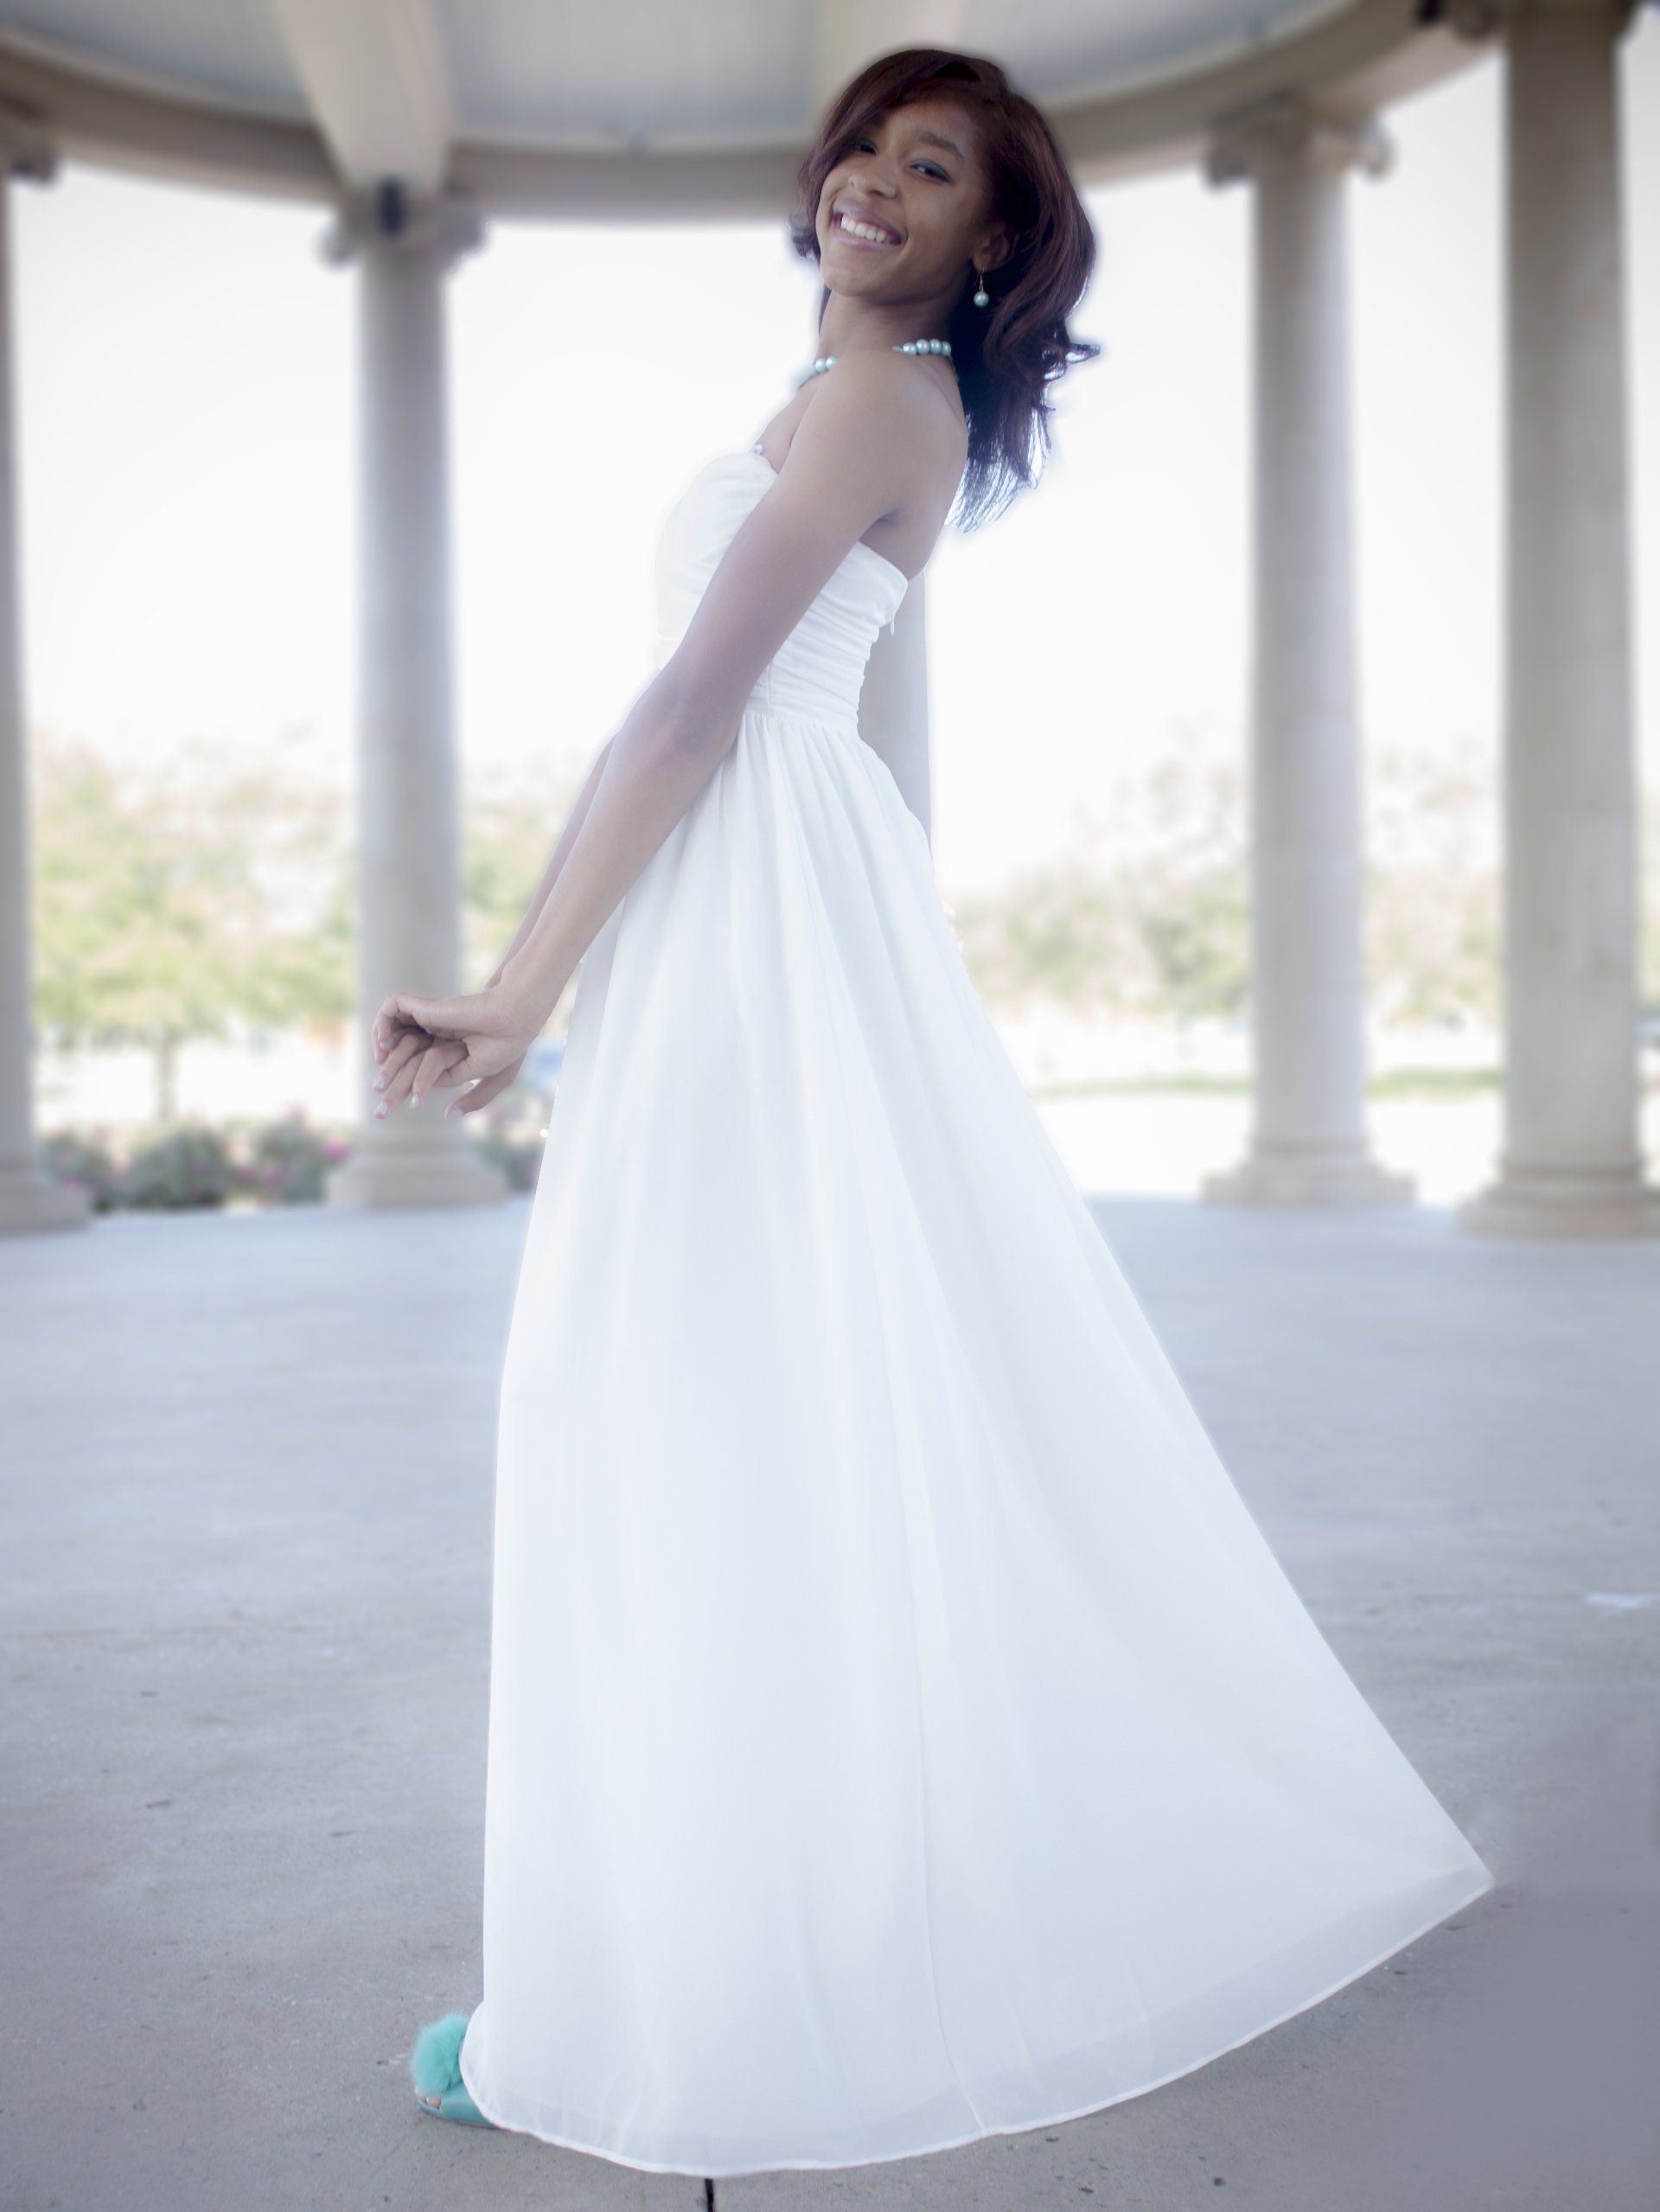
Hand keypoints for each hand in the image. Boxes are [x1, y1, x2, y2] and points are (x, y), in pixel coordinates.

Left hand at [370, 983, 538, 1120]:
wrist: (513, 1016)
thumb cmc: (509, 1044)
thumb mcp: (497, 1079)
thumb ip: (475, 1099)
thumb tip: (449, 1115)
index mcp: (453, 1050)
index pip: (421, 1068)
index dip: (407, 1088)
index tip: (406, 1107)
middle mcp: (439, 1034)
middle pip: (405, 1057)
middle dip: (391, 1081)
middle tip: (380, 1113)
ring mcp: (431, 1018)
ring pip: (396, 1037)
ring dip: (386, 1061)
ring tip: (379, 1086)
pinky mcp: (424, 1006)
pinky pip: (392, 1009)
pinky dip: (381, 1024)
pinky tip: (383, 1045)